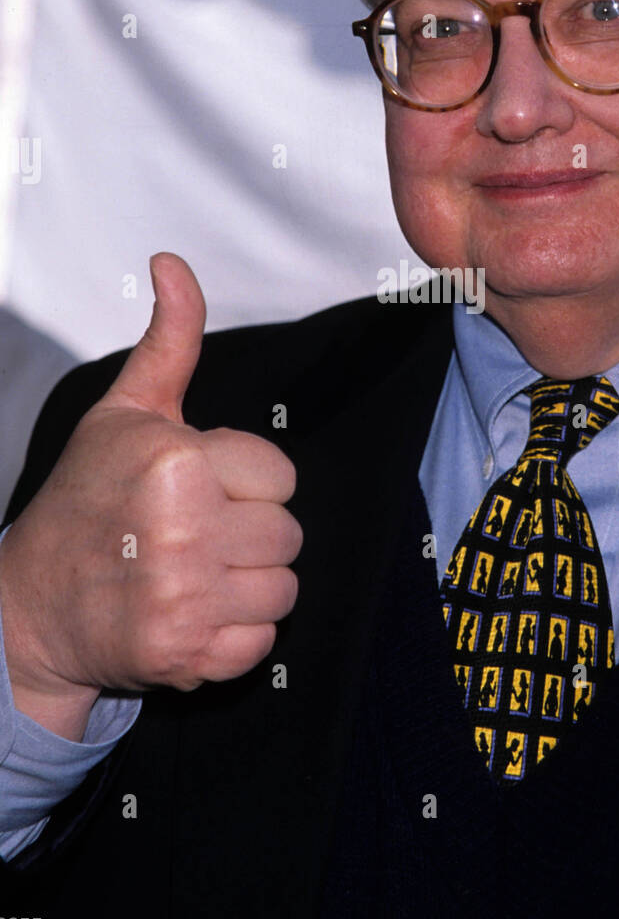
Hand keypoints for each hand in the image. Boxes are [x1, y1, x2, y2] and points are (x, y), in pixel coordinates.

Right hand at [0, 254, 300, 735]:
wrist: (29, 604)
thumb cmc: (85, 499)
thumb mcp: (124, 411)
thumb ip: (169, 340)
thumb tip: (172, 263)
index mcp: (177, 462)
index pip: (281, 477)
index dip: (246, 484)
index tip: (199, 490)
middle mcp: (184, 532)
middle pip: (287, 536)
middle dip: (249, 535)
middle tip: (193, 536)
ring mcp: (185, 600)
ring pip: (283, 591)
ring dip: (247, 588)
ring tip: (194, 575)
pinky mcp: (186, 655)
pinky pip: (261, 643)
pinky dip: (233, 637)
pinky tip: (190, 615)